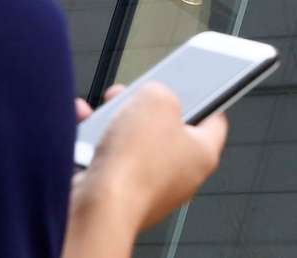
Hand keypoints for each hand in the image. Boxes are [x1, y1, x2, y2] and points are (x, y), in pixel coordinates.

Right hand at [71, 82, 227, 230]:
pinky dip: (92, 143)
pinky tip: (83, 129)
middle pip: (166, 131)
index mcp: (204, 154)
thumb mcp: (157, 99)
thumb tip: (150, 95)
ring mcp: (148, 189)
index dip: (202, 98)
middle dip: (145, 110)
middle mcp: (180, 176)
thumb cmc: (135, 165)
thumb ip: (160, 91)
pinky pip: (106, 161)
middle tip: (134, 98)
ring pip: (132, 145)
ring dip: (114, 124)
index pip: (213, 120)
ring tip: (104, 113)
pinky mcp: (117, 196)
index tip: (188, 88)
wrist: (98, 208)